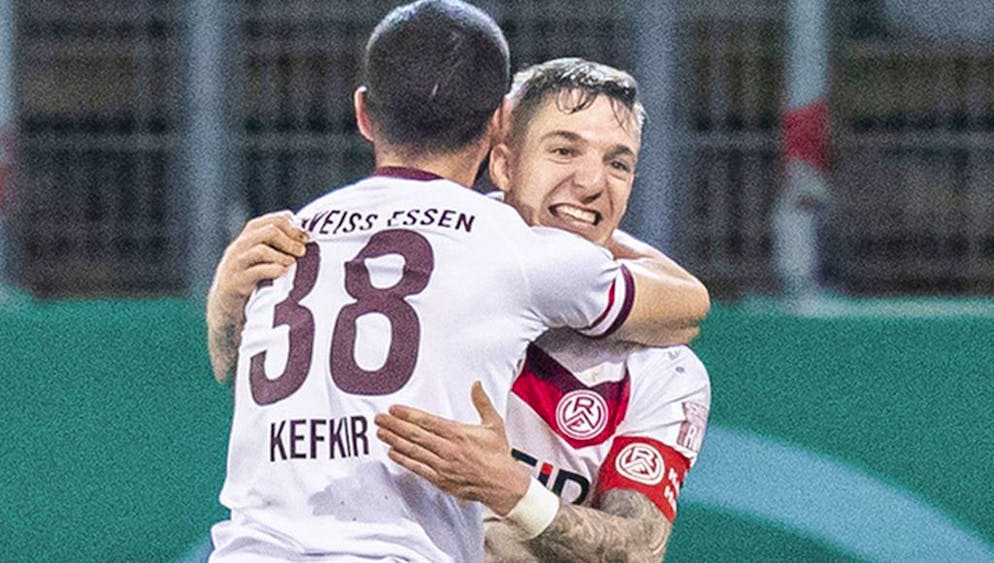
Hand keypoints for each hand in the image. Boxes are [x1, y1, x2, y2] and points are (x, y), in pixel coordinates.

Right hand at [209, 210, 308, 319]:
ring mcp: (236, 264)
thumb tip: (305, 236)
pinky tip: (282, 273)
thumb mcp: (261, 257)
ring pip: (261, 250)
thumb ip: (277, 245)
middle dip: (290, 240)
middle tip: (302, 251)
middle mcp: (240, 246)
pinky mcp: (236, 282)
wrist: (225, 304)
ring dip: (283, 256)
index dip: (293, 226)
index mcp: (249, 236)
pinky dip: (274, 270)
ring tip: (293, 262)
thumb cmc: (250, 278)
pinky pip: (256, 272)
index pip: (273, 220)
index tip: (305, 238)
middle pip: (269, 231)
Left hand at [374, 381, 530, 515]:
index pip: (427, 421)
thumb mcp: (493, 424)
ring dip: (394, 440)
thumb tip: (477, 385)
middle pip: (415, 434)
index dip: (408, 415)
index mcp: (458, 433)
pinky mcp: (440, 479)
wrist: (502, 484)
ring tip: (381, 433)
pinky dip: (404, 460)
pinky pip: (417, 468)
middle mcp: (447, 449)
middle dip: (394, 425)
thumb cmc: (498, 456)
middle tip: (380, 419)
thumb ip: (482, 402)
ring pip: (413, 450)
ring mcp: (442, 465)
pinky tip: (393, 453)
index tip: (394, 409)